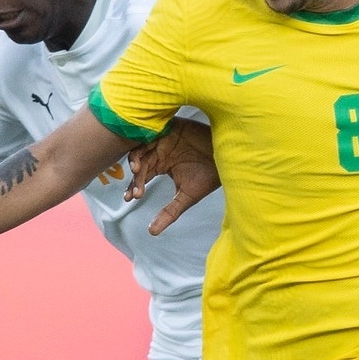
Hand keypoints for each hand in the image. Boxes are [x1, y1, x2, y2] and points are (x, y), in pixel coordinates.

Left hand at [125, 120, 219, 235]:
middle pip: (140, 162)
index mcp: (162, 165)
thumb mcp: (186, 197)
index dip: (134, 186)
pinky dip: (146, 140)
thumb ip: (169, 212)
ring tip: (137, 171)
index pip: (142, 175)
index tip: (131, 198)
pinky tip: (144, 151)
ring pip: (143, 147)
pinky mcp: (172, 127)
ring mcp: (165, 138)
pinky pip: (154, 130)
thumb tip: (152, 232)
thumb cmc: (209, 177)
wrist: (227, 159)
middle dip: (135, 178)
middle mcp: (161, 151)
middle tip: (136, 191)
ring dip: (137, 159)